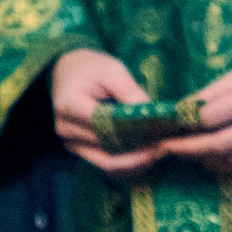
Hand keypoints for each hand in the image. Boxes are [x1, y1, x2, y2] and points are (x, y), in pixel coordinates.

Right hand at [51, 48, 161, 175]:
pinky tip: (146, 156)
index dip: (134, 135)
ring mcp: (71, 142)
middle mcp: (66, 129)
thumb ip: (130, 92)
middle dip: (139, 151)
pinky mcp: (79, 149)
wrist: (69, 71)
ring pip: (108, 163)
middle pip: (107, 148)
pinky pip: (105, 164)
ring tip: (158, 151)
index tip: (159, 138)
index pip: (105, 127)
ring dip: (135, 161)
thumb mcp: (113, 70)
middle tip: (165, 147)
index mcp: (70, 106)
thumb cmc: (91, 67)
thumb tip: (152, 117)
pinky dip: (127, 164)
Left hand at [157, 50, 231, 173]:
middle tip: (168, 146)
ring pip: (231, 160)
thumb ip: (217, 89)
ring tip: (187, 151)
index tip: (169, 124)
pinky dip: (225, 165)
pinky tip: (212, 158)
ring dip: (204, 158)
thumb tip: (185, 107)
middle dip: (188, 148)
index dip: (186, 124)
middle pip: (217, 145)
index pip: (211, 118)